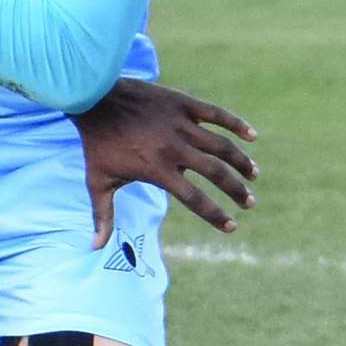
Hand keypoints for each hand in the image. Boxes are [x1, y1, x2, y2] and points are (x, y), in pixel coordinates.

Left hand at [70, 77, 258, 248]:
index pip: (195, 199)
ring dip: (241, 162)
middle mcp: (173, 147)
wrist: (92, 97)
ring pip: (221, 145)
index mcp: (157, 169)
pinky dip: (236, 123)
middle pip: (216, 173)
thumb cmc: (96, 142)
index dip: (216, 215)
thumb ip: (103, 215)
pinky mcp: (182, 103)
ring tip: (253, 175)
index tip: (231, 226)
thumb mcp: (97, 181)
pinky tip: (253, 136)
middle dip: (236, 190)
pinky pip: (216, 114)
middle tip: (249, 203)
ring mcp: (179, 123)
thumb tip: (95, 247)